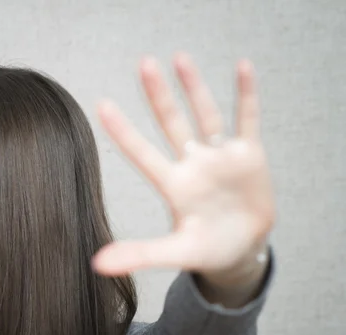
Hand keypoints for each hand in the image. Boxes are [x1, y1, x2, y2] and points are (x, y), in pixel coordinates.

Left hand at [91, 53, 274, 282]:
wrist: (241, 249)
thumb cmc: (206, 250)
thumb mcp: (176, 253)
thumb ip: (140, 255)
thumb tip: (96, 266)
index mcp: (172, 185)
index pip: (142, 153)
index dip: (124, 132)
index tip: (101, 106)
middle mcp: (191, 164)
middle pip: (171, 123)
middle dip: (159, 96)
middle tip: (144, 64)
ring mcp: (219, 156)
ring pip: (205, 115)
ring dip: (195, 87)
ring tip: (179, 57)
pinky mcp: (248, 154)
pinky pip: (247, 119)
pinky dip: (246, 95)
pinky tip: (242, 66)